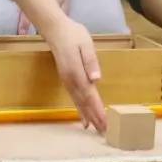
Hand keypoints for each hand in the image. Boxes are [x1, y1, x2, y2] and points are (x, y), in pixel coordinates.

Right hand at [41, 17, 106, 131]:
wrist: (55, 29)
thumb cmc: (73, 34)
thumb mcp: (86, 44)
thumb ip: (91, 61)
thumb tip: (97, 79)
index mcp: (77, 73)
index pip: (90, 96)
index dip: (98, 110)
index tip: (105, 123)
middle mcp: (71, 80)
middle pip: (84, 103)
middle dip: (94, 117)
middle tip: (103, 132)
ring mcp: (67, 81)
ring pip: (78, 102)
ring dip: (87, 116)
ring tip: (94, 128)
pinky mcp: (66, 79)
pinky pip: (74, 98)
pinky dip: (80, 109)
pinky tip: (83, 117)